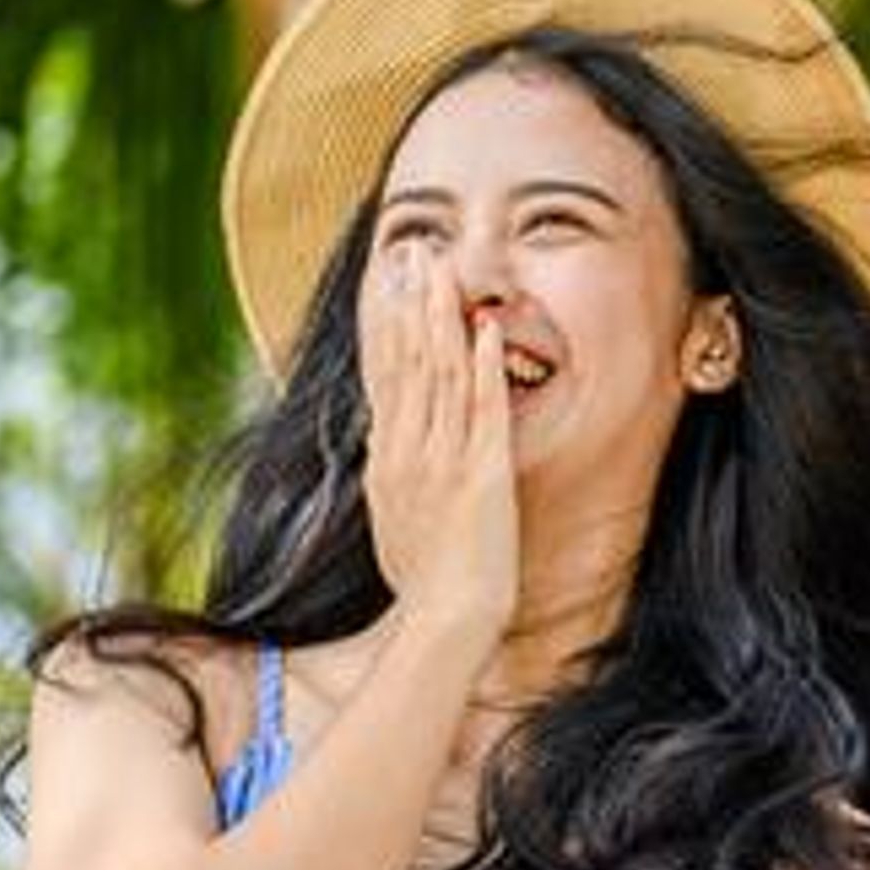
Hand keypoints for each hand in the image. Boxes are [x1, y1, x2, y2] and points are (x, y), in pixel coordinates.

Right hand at [354, 245, 517, 636]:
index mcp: (386, 457)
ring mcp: (443, 461)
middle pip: (405, 362)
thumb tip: (382, 442)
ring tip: (445, 269)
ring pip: (440, 375)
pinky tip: (488, 328)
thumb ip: (390, 471)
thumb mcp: (392, 517)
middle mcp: (407, 451)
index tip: (387, 278)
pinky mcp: (482, 475)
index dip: (385, 322)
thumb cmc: (424, 579)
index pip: (382, 374)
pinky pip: (483, 411)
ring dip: (442, 318)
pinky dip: (485, 367)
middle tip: (413, 250)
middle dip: (409, 302)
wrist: (445, 619)